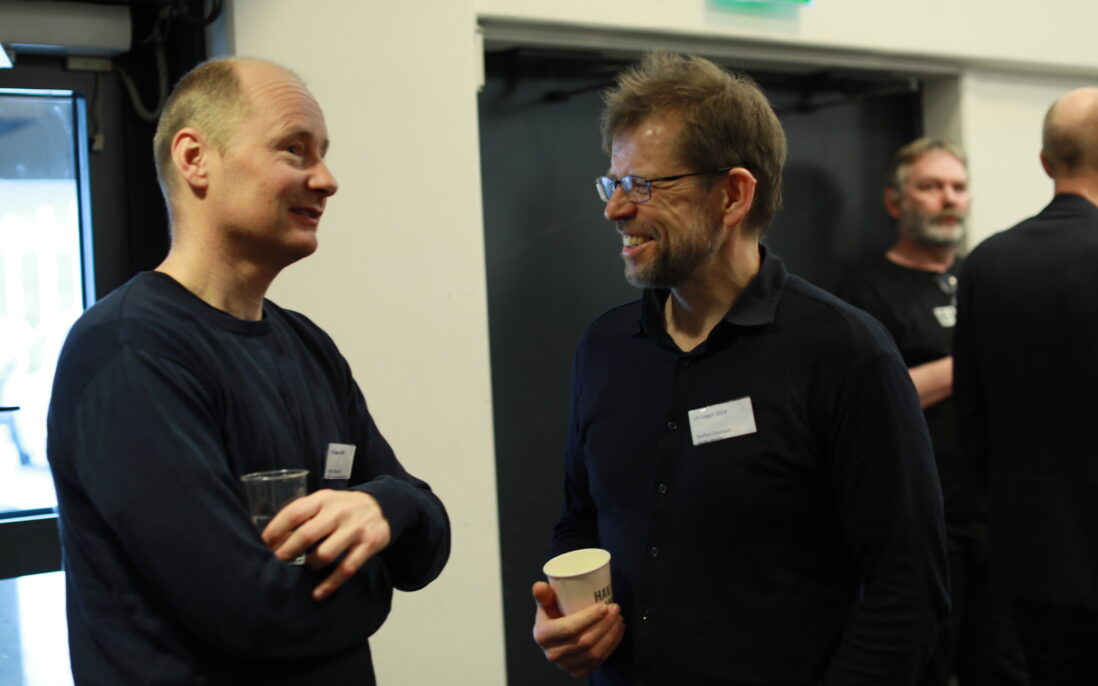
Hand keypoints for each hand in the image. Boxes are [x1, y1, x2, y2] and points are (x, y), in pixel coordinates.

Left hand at [263, 489, 390, 600]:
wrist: (382, 506)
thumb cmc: (342, 507)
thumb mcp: (324, 502)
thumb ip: (304, 515)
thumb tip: (273, 539)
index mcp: (323, 499)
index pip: (294, 513)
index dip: (276, 531)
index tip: (263, 545)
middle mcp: (339, 512)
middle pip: (307, 535)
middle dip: (287, 552)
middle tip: (276, 563)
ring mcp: (355, 528)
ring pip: (325, 554)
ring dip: (310, 565)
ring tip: (306, 567)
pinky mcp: (368, 545)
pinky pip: (346, 569)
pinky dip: (330, 584)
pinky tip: (318, 593)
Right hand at [531, 581, 623, 676]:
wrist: (556, 637)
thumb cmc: (553, 615)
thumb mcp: (547, 603)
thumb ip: (544, 594)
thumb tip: (539, 586)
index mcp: (543, 635)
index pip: (568, 629)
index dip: (588, 618)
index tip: (603, 606)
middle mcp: (553, 654)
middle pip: (585, 641)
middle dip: (604, 624)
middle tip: (615, 609)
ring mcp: (566, 665)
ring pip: (595, 653)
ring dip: (611, 634)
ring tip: (618, 618)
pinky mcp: (579, 671)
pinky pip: (600, 660)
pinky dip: (612, 644)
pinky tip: (617, 630)